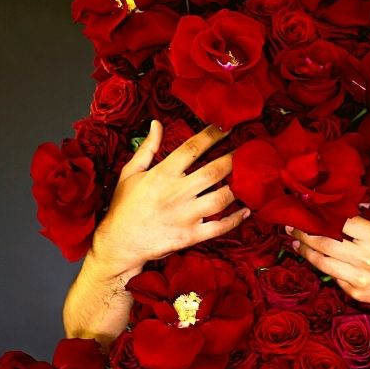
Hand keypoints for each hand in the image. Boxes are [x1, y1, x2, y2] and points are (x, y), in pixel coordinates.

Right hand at [89, 120, 250, 275]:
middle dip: (234, 159)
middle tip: (248, 151)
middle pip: (214, 171)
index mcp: (163, 174)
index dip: (212, 135)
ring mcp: (186, 215)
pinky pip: (219, 227)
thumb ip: (147, 148)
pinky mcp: (191, 236)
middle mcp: (177, 192)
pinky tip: (246, 210)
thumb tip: (157, 124)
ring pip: (221, 198)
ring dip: (238, 188)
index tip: (226, 128)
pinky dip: (235, 219)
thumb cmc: (124, 207)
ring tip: (250, 178)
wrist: (119, 244)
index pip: (192, 148)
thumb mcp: (130, 173)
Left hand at [286, 206, 369, 368]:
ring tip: (294, 239)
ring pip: (322, 260)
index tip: (309, 207)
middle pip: (326, 241)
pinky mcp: (354, 291)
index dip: (323, 214)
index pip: (342, 221)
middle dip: (305, 231)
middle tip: (292, 224)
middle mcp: (367, 257)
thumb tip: (358, 200)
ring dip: (305, 248)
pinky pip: (330, 274)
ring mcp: (359, 276)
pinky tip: (310, 255)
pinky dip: (317, 263)